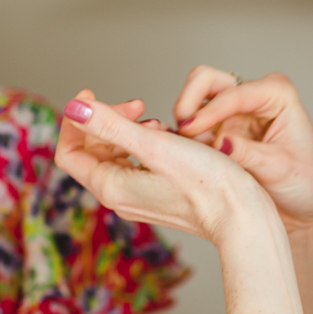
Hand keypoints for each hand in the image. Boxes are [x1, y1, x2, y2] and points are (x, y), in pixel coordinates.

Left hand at [56, 90, 271, 244]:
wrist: (243, 218)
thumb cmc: (208, 184)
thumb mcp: (156, 145)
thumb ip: (111, 125)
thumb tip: (74, 108)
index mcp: (111, 187)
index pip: (69, 152)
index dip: (75, 120)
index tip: (92, 95)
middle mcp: (120, 197)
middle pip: (93, 152)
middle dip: (108, 121)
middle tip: (137, 105)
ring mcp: (139, 199)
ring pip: (117, 156)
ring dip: (130, 131)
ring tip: (159, 123)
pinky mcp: (158, 196)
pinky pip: (138, 164)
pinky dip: (147, 144)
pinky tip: (172, 137)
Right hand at [171, 67, 312, 234]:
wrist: (309, 208)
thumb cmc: (307, 182)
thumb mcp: (279, 168)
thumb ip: (247, 153)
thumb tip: (218, 143)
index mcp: (276, 93)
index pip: (233, 92)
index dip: (209, 111)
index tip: (190, 130)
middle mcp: (252, 96)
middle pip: (206, 80)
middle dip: (189, 101)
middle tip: (182, 130)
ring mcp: (234, 113)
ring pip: (195, 100)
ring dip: (186, 121)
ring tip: (188, 150)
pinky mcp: (220, 132)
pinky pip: (194, 126)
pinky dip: (185, 138)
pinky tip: (188, 156)